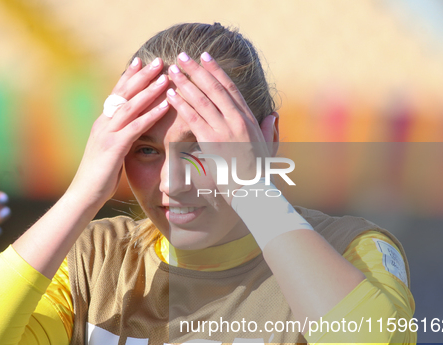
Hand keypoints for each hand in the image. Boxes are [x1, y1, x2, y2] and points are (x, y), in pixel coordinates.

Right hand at [70, 57, 170, 207]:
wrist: (84, 194)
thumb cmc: (99, 178)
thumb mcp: (110, 153)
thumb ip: (119, 140)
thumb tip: (131, 134)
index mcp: (102, 124)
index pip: (116, 94)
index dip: (129, 77)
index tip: (141, 61)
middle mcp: (103, 124)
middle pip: (124, 94)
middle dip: (142, 75)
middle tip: (158, 60)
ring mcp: (107, 134)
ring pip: (130, 106)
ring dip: (149, 90)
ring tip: (165, 77)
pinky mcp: (113, 147)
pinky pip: (135, 127)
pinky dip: (151, 114)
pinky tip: (165, 106)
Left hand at [165, 52, 277, 197]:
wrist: (253, 191)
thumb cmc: (259, 173)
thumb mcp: (269, 148)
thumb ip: (270, 130)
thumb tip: (272, 116)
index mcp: (249, 118)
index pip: (230, 88)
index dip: (216, 71)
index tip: (205, 57)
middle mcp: (237, 120)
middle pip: (214, 89)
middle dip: (197, 70)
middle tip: (182, 56)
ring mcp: (225, 130)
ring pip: (202, 100)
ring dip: (185, 83)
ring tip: (171, 71)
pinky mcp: (212, 142)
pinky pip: (193, 119)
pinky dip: (181, 105)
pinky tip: (170, 94)